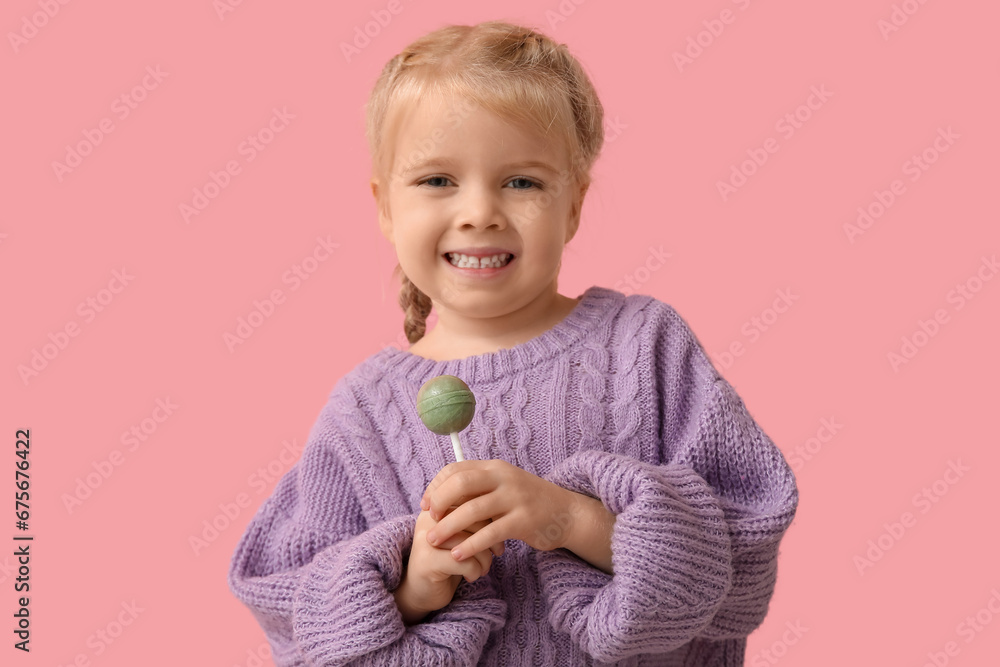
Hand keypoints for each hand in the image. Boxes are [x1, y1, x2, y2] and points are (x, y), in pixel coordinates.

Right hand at [395, 509, 497, 622]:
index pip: (473, 500)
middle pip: (473, 519)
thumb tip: (503, 511)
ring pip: (470, 541)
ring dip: (485, 558)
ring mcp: (425, 539)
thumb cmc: (450, 559)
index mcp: (438, 505)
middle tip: (496, 552)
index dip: (491, 517)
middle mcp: (428, 518)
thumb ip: (476, 518)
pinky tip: (471, 576)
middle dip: (492, 538)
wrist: (422, 591)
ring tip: (483, 568)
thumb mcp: (463, 535)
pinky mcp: (427, 561)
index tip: (498, 532)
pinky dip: (475, 571)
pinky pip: (464, 561)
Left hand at [419, 459, 575, 561]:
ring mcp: (515, 498)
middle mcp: (504, 478)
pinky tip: (458, 555)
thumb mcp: (503, 487)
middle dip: (438, 502)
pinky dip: (470, 544)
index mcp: (495, 468)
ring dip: (448, 526)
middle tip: (429, 521)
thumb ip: (478, 488)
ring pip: (472, 509)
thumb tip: (440, 496)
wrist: (567, 513)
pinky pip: (490, 532)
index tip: (425, 505)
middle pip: (461, 483)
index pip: (456, 469)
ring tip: (434, 541)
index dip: (435, 486)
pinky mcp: (523, 521)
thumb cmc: (528, 502)